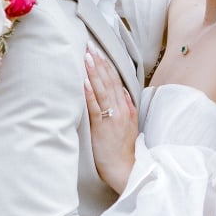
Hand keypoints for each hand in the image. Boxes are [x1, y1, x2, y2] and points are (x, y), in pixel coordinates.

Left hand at [83, 48, 138, 193]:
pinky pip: (95, 107)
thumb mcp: (131, 126)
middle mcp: (120, 110)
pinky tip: (84, 81)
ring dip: (94, 72)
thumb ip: (127, 107)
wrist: (125, 169)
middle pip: (109, 81)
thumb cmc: (123, 150)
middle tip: (89, 46)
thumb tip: (123, 92)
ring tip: (86, 56)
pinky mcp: (102, 127)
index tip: (99, 51)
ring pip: (102, 90)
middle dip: (99, 62)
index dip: (107, 65)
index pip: (116, 81)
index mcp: (127, 108)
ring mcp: (112, 118)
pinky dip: (90, 92)